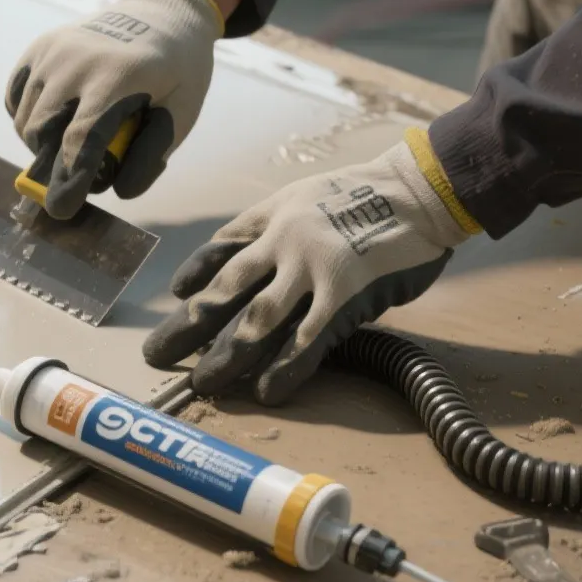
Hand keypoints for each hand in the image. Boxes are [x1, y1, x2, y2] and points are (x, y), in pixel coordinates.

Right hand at [5, 0, 224, 217]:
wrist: (160, 12)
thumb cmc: (176, 69)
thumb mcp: (183, 110)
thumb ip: (153, 153)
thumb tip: (118, 191)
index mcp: (118, 74)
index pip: (80, 136)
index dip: (70, 177)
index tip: (63, 209)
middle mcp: (77, 59)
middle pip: (43, 132)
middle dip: (54, 166)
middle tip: (79, 173)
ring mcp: (52, 52)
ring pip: (26, 120)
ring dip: (42, 146)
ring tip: (72, 142)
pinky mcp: (38, 49)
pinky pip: (16, 99)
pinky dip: (27, 120)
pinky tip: (54, 121)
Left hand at [141, 132, 481, 404]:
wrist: (424, 188)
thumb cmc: (372, 193)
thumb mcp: (309, 195)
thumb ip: (277, 225)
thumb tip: (251, 257)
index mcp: (271, 216)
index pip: (221, 248)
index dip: (196, 273)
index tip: (177, 294)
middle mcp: (281, 242)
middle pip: (223, 291)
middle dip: (187, 326)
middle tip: (156, 354)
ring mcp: (311, 268)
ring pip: (256, 320)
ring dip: (226, 357)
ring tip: (203, 384)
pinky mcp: (345, 293)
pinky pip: (307, 338)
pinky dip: (284, 368)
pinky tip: (266, 392)